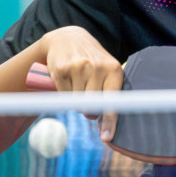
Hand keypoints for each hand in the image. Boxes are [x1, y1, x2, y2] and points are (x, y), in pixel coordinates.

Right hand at [42, 26, 123, 142]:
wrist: (68, 38)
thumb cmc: (92, 61)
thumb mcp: (106, 70)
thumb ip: (108, 93)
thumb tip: (102, 120)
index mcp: (114, 69)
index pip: (113, 101)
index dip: (110, 121)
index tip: (106, 138)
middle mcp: (97, 67)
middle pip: (92, 106)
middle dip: (90, 111)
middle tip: (88, 103)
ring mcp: (78, 67)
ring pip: (77, 102)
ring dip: (77, 101)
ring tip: (79, 84)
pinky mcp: (61, 70)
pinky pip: (64, 95)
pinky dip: (65, 94)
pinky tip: (68, 81)